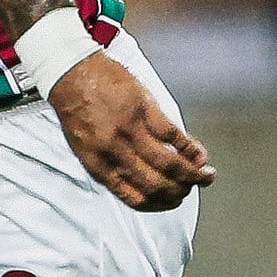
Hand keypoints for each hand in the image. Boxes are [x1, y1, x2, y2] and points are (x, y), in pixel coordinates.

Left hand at [50, 54, 213, 209]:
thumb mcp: (84, 146)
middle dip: (180, 192)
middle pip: (156, 185)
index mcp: (98, 165)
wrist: (70, 71)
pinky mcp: (144, 110)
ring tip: (206, 176)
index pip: (135, 198)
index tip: (174, 202)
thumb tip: (139, 183)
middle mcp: (115, 152)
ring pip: (168, 164)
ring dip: (192, 174)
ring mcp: (131, 131)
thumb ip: (109, 165)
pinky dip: (191, 149)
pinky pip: (174, 136)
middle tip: (191, 189)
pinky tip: (201, 155)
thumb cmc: (76, 108)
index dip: (160, 205)